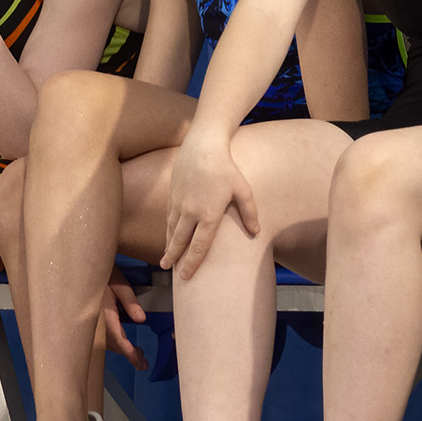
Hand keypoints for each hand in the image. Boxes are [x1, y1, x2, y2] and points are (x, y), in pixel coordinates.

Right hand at [100, 267, 148, 367]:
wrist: (78, 269)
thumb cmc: (101, 273)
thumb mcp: (119, 283)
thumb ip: (130, 301)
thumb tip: (141, 319)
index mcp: (104, 314)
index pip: (118, 339)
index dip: (129, 353)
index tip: (139, 363)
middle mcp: (96, 323)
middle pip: (113, 345)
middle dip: (128, 354)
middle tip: (142, 364)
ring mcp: (92, 323)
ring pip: (107, 343)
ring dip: (122, 349)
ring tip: (138, 355)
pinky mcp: (90, 321)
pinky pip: (102, 337)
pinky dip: (114, 343)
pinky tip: (122, 343)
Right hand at [162, 134, 259, 280]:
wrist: (203, 145)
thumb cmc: (226, 167)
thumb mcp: (243, 189)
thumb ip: (249, 212)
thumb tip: (256, 232)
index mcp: (209, 214)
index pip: (199, 246)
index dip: (192, 263)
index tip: (186, 276)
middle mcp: (190, 211)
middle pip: (180, 241)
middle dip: (174, 258)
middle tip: (168, 271)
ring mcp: (179, 202)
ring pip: (171, 229)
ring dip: (168, 246)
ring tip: (165, 260)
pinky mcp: (172, 193)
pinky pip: (168, 216)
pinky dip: (167, 229)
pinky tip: (168, 235)